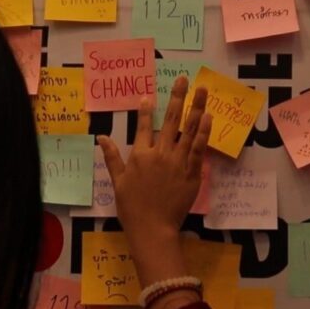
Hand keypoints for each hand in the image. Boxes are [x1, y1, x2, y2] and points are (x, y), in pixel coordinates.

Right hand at [98, 75, 211, 251]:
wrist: (152, 229)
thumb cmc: (132, 208)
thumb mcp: (117, 182)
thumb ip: (111, 157)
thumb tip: (101, 138)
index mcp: (140, 155)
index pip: (143, 126)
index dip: (146, 110)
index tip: (149, 95)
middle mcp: (159, 154)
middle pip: (170, 120)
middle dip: (176, 97)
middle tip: (183, 79)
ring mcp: (177, 162)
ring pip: (188, 130)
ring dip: (196, 108)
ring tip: (202, 90)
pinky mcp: (192, 173)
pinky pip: (199, 148)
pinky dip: (204, 132)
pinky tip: (208, 117)